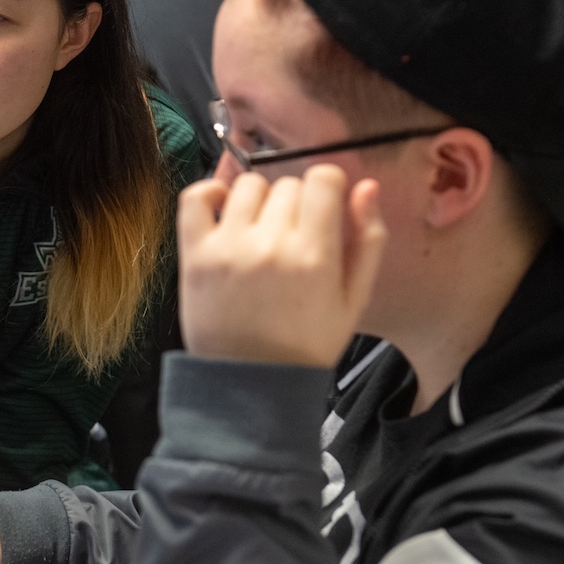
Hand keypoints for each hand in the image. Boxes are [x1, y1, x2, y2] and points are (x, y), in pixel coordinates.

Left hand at [177, 164, 386, 366]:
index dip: (328, 188)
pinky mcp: (195, 254)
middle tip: (292, 236)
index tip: (323, 206)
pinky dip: (210, 193)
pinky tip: (223, 208)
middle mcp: (270, 245)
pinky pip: (196, 197)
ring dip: (258, 200)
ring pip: (248, 185)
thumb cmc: (306, 344)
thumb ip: (368, 241)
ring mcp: (228, 247)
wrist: (251, 384)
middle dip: (295, 203)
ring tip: (260, 230)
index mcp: (314, 256)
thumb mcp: (354, 300)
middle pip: (287, 184)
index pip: (323, 179)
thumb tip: (366, 187)